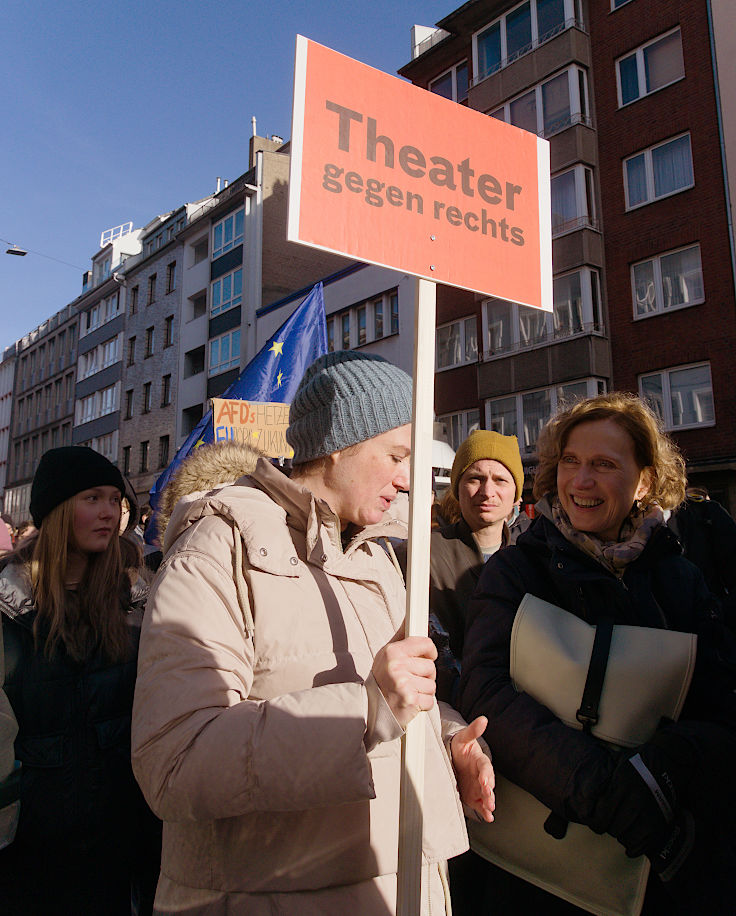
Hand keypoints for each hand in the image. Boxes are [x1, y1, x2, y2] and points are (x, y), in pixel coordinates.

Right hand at [371, 636, 436, 727]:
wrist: (371, 708)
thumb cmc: (381, 679)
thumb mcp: (386, 654)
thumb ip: (401, 636)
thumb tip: (408, 617)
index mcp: (393, 652)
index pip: (425, 643)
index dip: (429, 651)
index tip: (427, 656)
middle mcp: (397, 666)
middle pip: (430, 666)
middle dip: (425, 674)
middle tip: (410, 679)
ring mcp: (404, 684)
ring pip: (432, 684)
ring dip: (424, 690)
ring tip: (409, 690)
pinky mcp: (410, 700)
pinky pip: (430, 700)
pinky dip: (423, 703)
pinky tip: (410, 701)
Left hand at [450, 716, 495, 822]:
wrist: (455, 758)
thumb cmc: (461, 747)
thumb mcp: (464, 738)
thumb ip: (473, 731)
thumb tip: (483, 719)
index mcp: (480, 761)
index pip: (485, 767)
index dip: (486, 774)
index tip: (485, 781)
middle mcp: (481, 775)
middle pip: (488, 784)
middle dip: (489, 791)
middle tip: (489, 798)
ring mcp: (478, 786)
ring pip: (486, 795)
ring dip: (488, 802)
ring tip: (490, 809)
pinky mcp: (474, 795)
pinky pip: (480, 804)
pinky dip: (485, 811)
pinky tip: (488, 817)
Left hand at [591, 732, 693, 869]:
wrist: (667, 762)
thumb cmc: (636, 762)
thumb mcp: (616, 762)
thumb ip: (602, 774)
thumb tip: (582, 785)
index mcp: (621, 785)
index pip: (603, 814)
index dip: (595, 822)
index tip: (594, 823)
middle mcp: (635, 800)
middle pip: (614, 828)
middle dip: (608, 828)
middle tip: (607, 825)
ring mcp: (649, 812)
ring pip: (628, 837)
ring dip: (621, 836)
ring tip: (619, 830)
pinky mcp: (660, 821)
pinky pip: (644, 843)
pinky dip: (634, 847)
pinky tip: (630, 845)